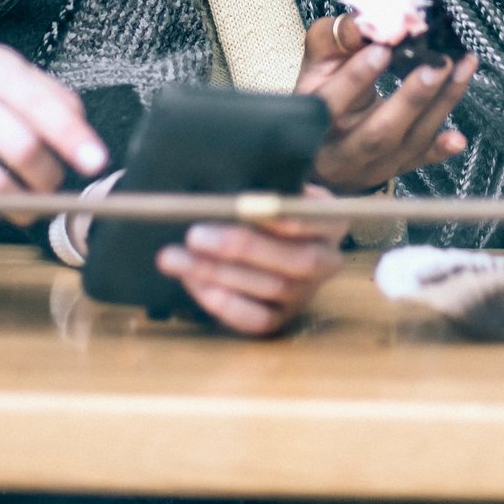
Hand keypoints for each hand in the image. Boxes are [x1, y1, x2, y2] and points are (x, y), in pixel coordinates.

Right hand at [0, 44, 107, 233]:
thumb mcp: (13, 88)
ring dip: (16, 206)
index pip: (39, 102)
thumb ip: (55, 106)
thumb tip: (84, 143)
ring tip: (20, 205)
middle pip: (20, 145)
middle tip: (49, 189)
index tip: (93, 161)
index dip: (71, 136)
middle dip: (46, 179)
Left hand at [156, 185, 346, 335]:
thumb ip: (252, 184)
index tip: (244, 206)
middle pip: (297, 260)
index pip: (317, 218)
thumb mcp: (261, 184)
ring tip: (174, 257)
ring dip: (218, 273)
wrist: (252, 233)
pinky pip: (258, 319)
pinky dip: (225, 304)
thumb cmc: (253, 199)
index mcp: (329, 219)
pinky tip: (193, 284)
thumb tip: (219, 189)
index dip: (283, 216)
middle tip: (193, 235)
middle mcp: (326, 259)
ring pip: (272, 288)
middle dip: (243, 247)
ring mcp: (305, 293)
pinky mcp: (281, 318)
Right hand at [298, 15, 472, 193]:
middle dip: (411, 98)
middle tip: (438, 63)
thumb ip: (332, 40)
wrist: (323, 149)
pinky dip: (440, 149)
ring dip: (441, 104)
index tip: (382, 48)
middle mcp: (342, 150)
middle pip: (378, 132)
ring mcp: (373, 164)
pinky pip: (421, 160)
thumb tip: (363, 23)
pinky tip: (458, 138)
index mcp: (314, 120)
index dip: (356, 77)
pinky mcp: (396, 167)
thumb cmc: (322, 92)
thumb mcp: (315, 65)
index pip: (332, 102)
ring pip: (409, 141)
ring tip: (463, 67)